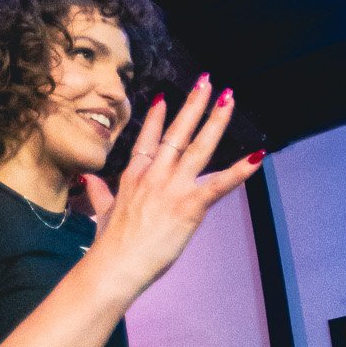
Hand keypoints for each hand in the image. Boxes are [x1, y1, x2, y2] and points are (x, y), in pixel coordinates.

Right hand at [81, 80, 260, 299]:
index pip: (147, 138)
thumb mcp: (103, 211)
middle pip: (177, 133)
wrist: (115, 265)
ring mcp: (172, 188)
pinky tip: (257, 157)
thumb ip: (98, 192)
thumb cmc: (109, 243)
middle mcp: (154, 175)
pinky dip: (240, 171)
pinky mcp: (189, 206)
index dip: (156, 117)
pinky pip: (219, 184)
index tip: (164, 98)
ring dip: (215, 121)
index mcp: (134, 175)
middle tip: (206, 81)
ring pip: (199, 147)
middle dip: (193, 104)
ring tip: (228, 99)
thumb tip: (87, 181)